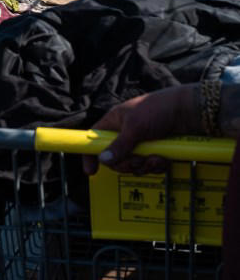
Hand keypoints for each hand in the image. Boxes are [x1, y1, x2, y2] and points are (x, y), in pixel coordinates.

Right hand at [82, 85, 198, 175]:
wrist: (189, 110)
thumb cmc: (158, 109)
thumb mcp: (136, 127)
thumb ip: (119, 145)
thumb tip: (103, 159)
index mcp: (115, 123)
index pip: (94, 139)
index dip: (91, 154)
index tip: (91, 170)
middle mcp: (125, 133)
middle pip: (115, 158)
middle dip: (127, 164)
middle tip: (138, 161)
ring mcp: (140, 143)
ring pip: (134, 164)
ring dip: (145, 165)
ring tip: (156, 158)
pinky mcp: (155, 150)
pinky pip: (149, 165)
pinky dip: (156, 165)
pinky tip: (164, 159)